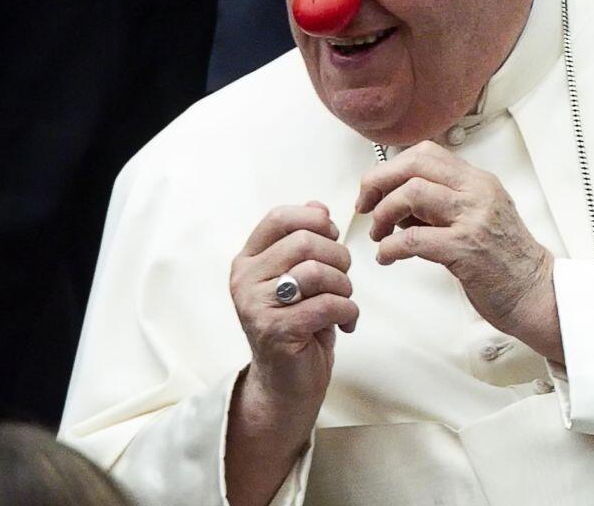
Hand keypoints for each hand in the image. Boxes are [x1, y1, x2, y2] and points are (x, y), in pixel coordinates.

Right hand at [225, 202, 357, 505]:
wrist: (285, 385)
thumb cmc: (297, 326)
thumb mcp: (299, 277)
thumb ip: (304, 240)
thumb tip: (318, 206)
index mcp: (248, 261)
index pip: (279, 217)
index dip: (315, 220)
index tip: (331, 236)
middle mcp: (245, 280)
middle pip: (305, 242)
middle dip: (338, 257)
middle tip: (344, 278)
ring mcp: (257, 306)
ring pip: (317, 272)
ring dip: (344, 286)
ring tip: (343, 302)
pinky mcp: (276, 331)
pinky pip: (327, 305)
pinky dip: (348, 312)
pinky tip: (345, 323)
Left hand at [355, 141, 562, 361]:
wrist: (535, 292)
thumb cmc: (505, 260)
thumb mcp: (478, 216)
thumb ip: (442, 202)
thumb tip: (396, 199)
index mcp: (478, 181)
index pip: (426, 153)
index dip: (392, 168)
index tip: (376, 189)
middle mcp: (477, 193)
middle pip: (414, 165)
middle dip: (379, 183)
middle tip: (366, 205)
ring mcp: (472, 219)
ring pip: (411, 194)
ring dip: (383, 214)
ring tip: (379, 234)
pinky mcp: (465, 250)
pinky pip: (413, 239)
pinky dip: (390, 248)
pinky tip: (387, 257)